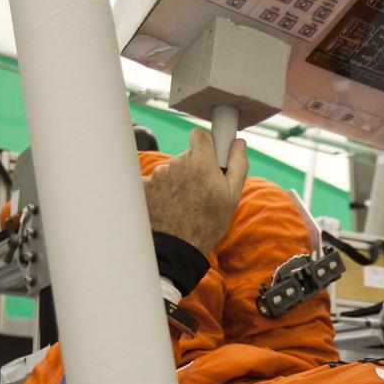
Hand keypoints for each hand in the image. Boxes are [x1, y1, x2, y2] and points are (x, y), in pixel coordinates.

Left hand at [143, 127, 248, 255]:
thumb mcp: (232, 196)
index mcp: (200, 162)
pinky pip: (155, 182)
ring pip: (170, 171)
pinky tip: (168, 208)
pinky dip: (161, 192)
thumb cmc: (208, 224)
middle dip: (192, 169)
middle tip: (199, 193)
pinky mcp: (144, 186)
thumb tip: (239, 143)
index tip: (209, 157)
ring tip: (183, 205)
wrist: (177, 248)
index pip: (199, 135)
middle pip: (185, 157)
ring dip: (176, 182)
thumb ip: (238, 164)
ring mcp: (158, 175)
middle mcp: (177, 164)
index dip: (205, 145)